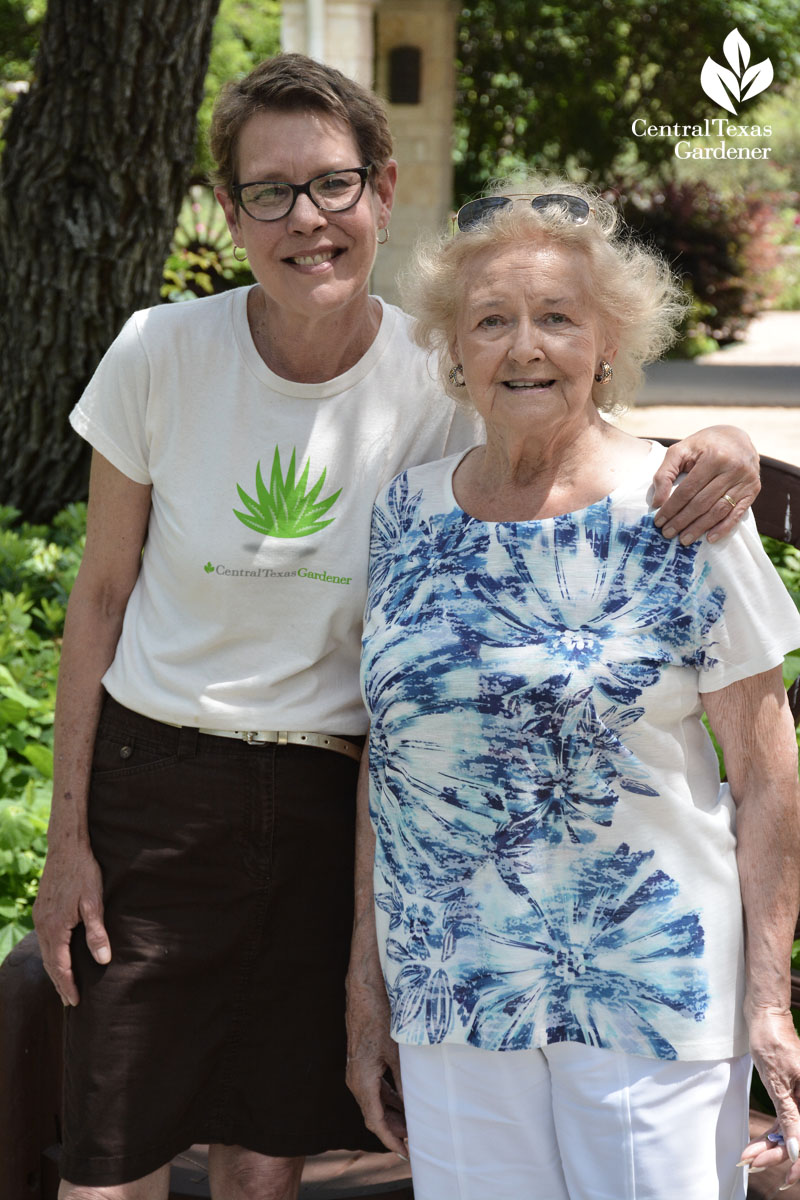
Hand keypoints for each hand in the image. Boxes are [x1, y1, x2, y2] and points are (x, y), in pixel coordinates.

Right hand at [33, 841, 109, 1005]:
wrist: (67, 846)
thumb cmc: (84, 872)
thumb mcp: (94, 902)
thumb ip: (97, 932)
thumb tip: (102, 961)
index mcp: (55, 928)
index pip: (60, 966)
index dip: (68, 985)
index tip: (76, 1002)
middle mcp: (43, 926)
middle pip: (50, 963)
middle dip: (59, 983)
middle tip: (69, 1002)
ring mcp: (40, 917)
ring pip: (45, 952)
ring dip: (54, 970)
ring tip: (64, 985)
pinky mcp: (42, 909)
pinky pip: (44, 940)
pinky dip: (51, 955)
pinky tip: (58, 956)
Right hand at [346, 962, 406, 1155]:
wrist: (364, 986)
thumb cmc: (379, 1014)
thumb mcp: (397, 1049)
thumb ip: (405, 1079)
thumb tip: (414, 1104)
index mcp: (362, 1080)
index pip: (375, 1122)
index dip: (390, 1140)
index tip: (406, 1153)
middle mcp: (356, 1078)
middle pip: (374, 1113)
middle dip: (394, 1128)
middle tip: (416, 1139)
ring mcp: (357, 1068)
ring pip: (375, 1100)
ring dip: (393, 1113)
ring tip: (413, 1122)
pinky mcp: (362, 1058)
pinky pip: (374, 1086)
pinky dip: (389, 1097)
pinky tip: (404, 1097)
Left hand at [651, 426, 759, 543]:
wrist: (737, 437)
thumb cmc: (703, 446)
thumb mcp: (681, 449)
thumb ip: (664, 473)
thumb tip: (657, 502)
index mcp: (713, 457)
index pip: (688, 490)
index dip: (672, 508)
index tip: (658, 522)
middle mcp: (733, 468)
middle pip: (702, 502)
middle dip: (682, 521)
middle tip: (667, 534)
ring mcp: (746, 480)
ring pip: (718, 510)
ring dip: (699, 528)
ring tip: (684, 540)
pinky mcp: (753, 490)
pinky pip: (737, 513)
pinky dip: (724, 528)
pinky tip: (710, 538)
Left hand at [738, 1010, 799, 1189]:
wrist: (765, 1014)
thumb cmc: (771, 1041)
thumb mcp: (778, 1082)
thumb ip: (789, 1116)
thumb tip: (795, 1150)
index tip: (788, 1178)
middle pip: (799, 1136)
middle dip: (776, 1154)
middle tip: (751, 1164)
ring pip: (790, 1131)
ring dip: (770, 1146)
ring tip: (748, 1158)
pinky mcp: (791, 1093)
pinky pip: (785, 1119)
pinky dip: (771, 1132)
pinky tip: (755, 1145)